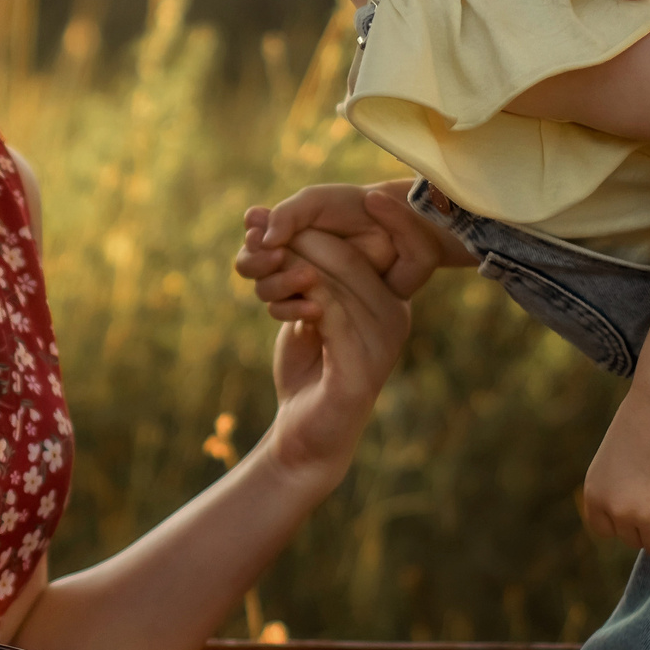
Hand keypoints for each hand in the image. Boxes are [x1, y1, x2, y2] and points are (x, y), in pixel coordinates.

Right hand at [236, 183, 450, 310]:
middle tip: (279, 256)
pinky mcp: (313, 304)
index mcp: (282, 229)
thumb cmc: (354, 208)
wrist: (391, 230)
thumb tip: (262, 240)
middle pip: (248, 266)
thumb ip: (285, 215)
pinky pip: (286, 312)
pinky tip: (314, 304)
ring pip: (264, 291)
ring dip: (278, 284)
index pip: (251, 239)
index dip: (253, 241)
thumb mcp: (316, 201)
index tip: (262, 237)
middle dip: (258, 263)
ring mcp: (297, 281)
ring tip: (308, 276)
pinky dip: (292, 308)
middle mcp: (285, 255)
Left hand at [256, 226, 410, 493]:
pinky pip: (332, 316)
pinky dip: (299, 297)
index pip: (360, 248)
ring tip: (254, 253)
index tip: (271, 211)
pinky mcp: (363, 368)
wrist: (306, 437)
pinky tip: (273, 293)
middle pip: (348, 260)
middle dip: (299, 239)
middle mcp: (395, 319)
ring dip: (289, 264)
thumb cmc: (307, 370)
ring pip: (335, 283)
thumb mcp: (306, 313)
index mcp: (390, 301)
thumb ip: (302, 274)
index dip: (318, 226)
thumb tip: (265, 220)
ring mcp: (383, 344)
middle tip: (255, 227)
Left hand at [578, 388, 649, 557]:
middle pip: (638, 541)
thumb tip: (637, 523)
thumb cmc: (644, 419)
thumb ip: (617, 491)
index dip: (628, 519)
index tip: (644, 499)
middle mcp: (616, 510)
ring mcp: (647, 515)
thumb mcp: (613, 460)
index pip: (608, 531)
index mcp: (595, 495)